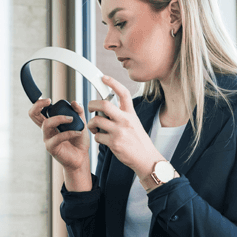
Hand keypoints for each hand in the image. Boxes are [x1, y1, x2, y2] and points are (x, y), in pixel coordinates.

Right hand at [28, 98, 91, 189]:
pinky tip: (78, 133)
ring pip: (46, 124)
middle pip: (33, 115)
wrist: (81, 157)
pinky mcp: (51, 147)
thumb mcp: (81, 123)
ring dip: (60, 118)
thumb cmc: (79, 141)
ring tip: (72, 119)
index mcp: (51, 123)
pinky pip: (58, 137)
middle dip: (38, 105)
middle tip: (49, 101)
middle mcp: (46, 130)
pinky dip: (69, 133)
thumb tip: (73, 102)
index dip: (38, 103)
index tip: (49, 100)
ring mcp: (47, 138)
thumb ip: (79, 111)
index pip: (37, 111)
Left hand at [87, 76, 165, 190]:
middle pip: (104, 105)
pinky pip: (97, 136)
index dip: (113, 83)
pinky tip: (102, 140)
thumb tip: (104, 108)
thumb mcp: (134, 123)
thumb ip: (122, 115)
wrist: (147, 159)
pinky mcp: (115, 143)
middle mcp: (125, 120)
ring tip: (94, 128)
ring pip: (97, 121)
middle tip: (90, 108)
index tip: (104, 77)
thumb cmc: (138, 141)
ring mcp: (120, 131)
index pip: (123, 93)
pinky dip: (96, 137)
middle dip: (92, 104)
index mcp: (131, 114)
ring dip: (91, 124)